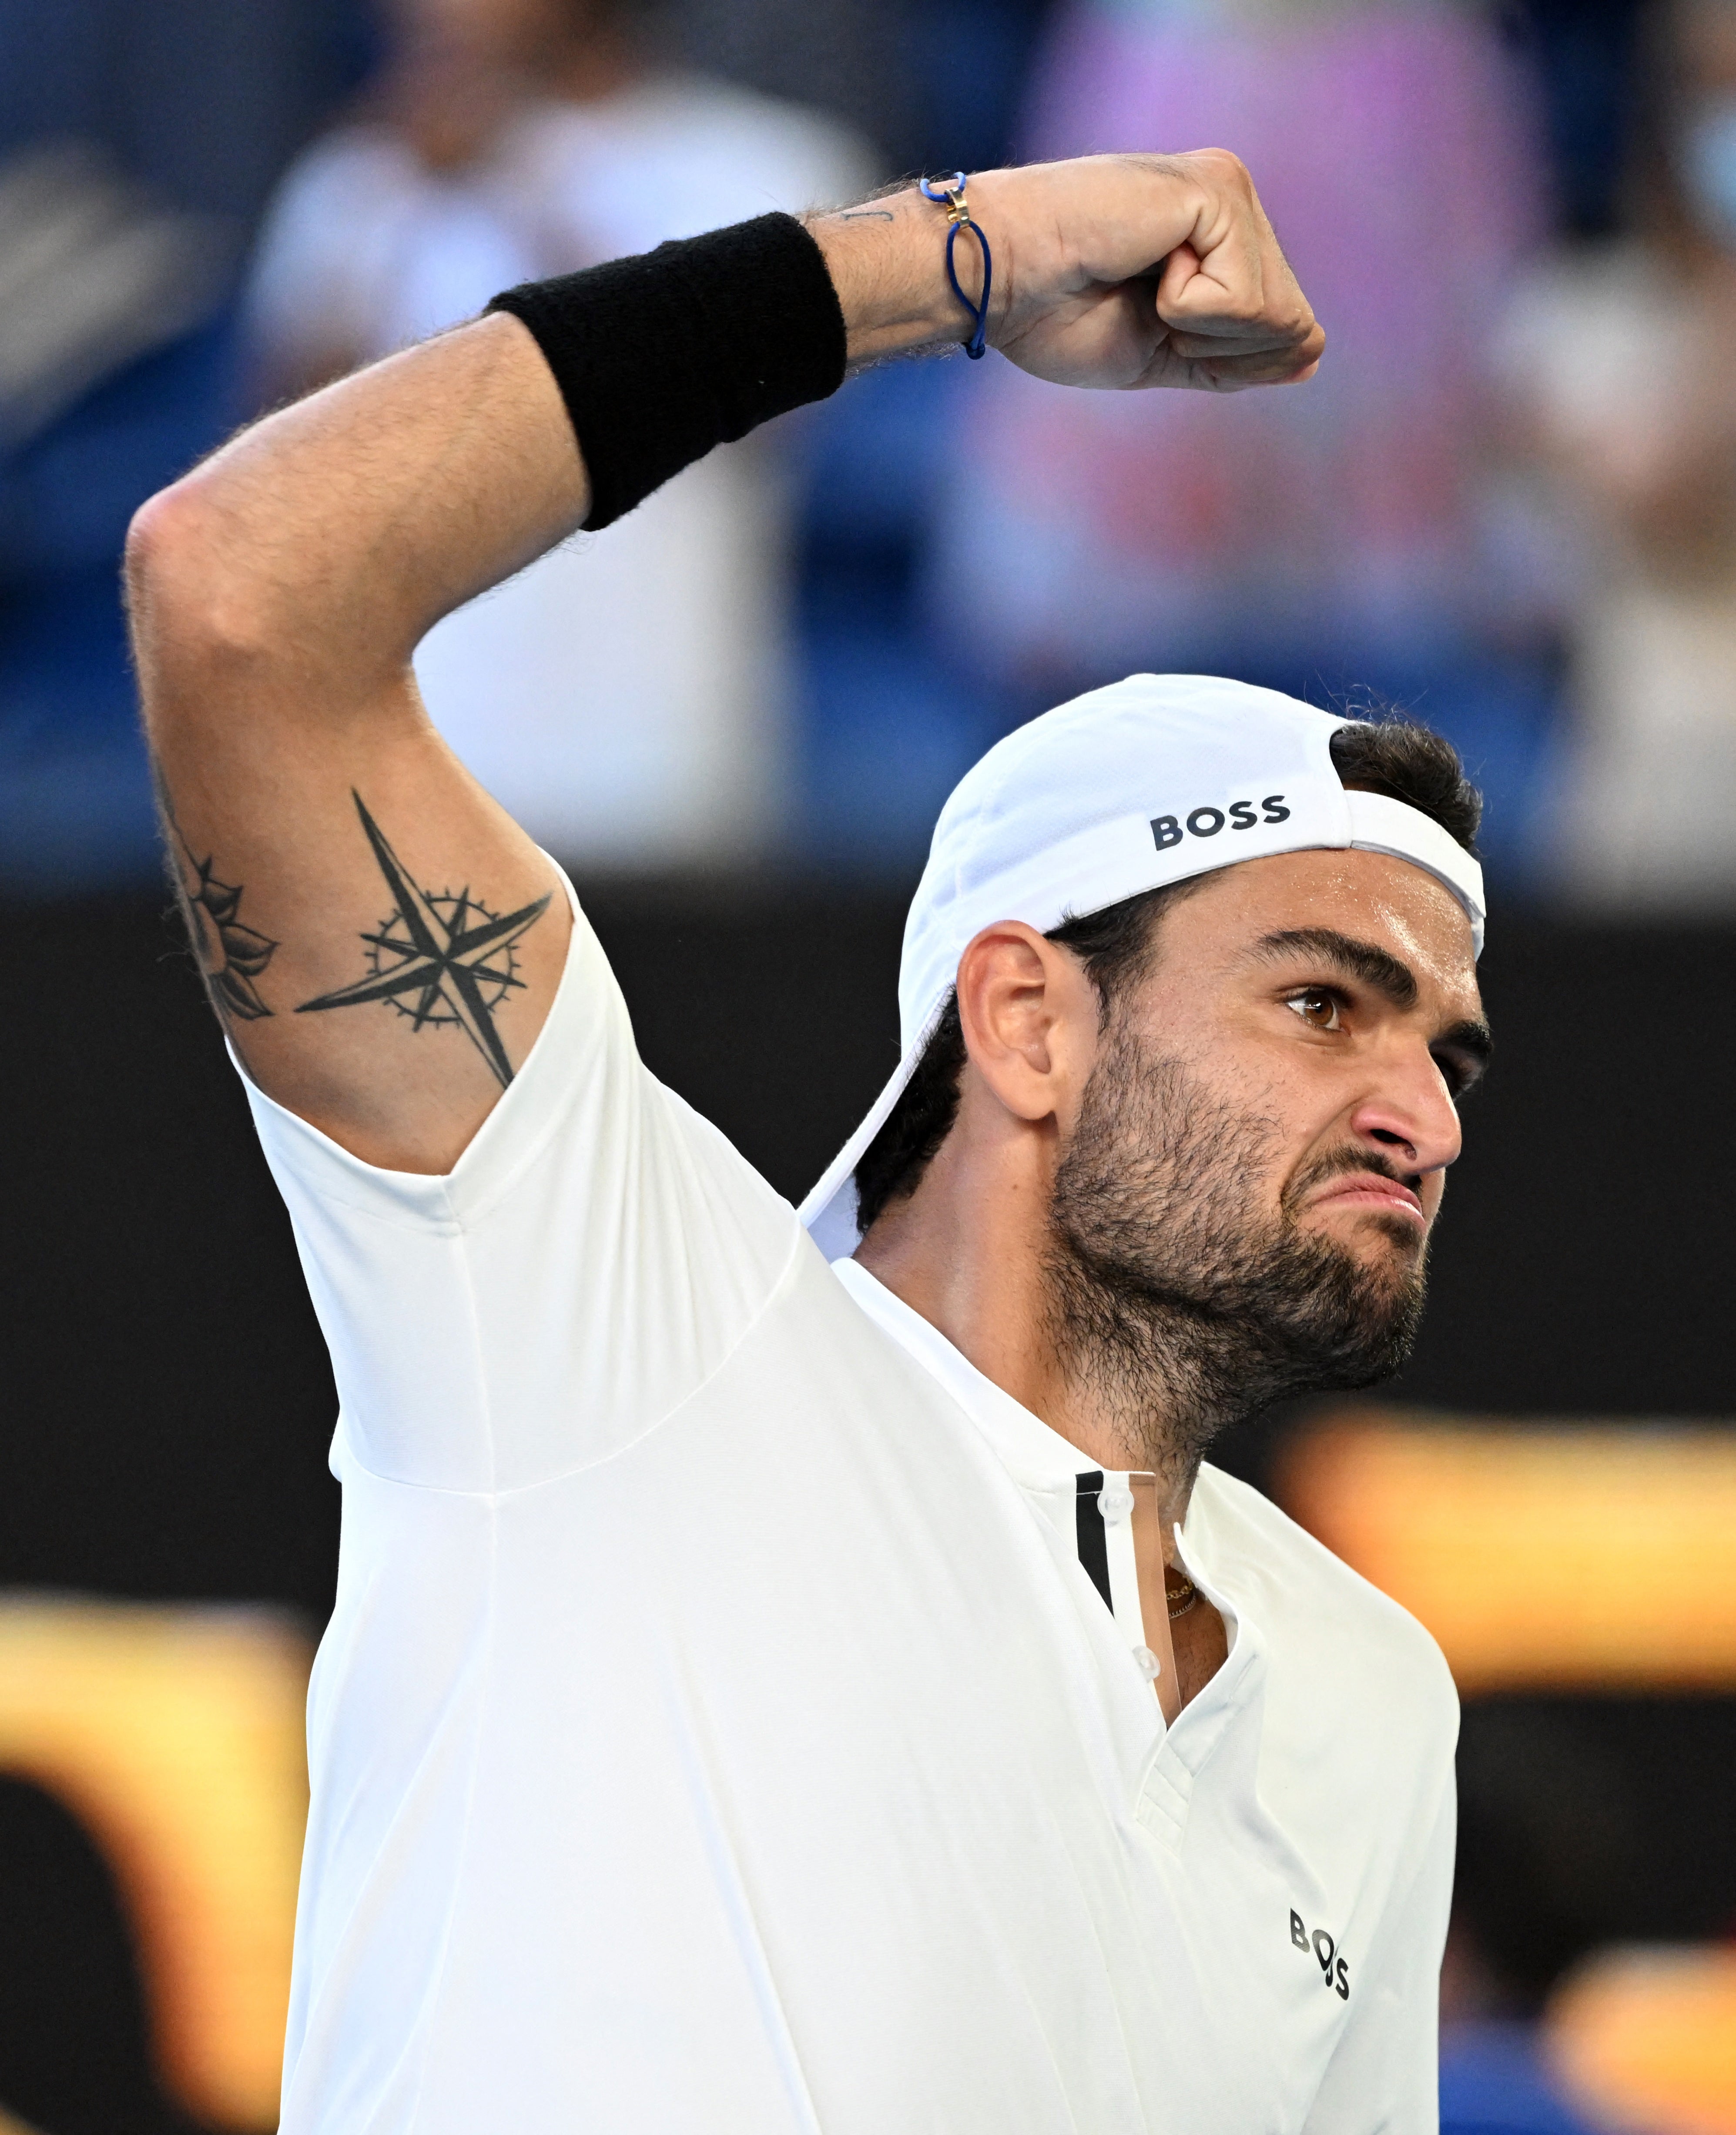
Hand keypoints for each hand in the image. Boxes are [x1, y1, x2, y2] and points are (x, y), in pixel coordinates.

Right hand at [811, 151, 1322, 392]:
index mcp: (1219, 232)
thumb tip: (1314, 350)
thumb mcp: (1162, 349)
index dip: (1225, 357)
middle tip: (1143, 307)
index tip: (1150, 326)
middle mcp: (1232, 198)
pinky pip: (1244, 301)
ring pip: (1274, 314)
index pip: (1279, 320)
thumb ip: (1234, 351)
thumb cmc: (1053, 315)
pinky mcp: (1216, 193)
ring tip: (1141, 287)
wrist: (997, 283)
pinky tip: (1143, 270)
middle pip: (1289, 320)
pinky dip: (1189, 311)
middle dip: (1218, 345)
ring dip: (1199, 328)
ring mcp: (1227, 190)